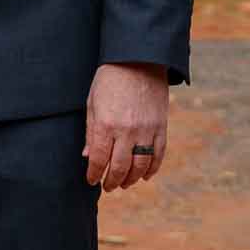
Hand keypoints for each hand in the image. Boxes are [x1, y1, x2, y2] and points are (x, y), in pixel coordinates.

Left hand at [83, 62, 168, 189]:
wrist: (137, 62)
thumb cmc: (109, 80)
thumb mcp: (92, 103)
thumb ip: (91, 132)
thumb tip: (88, 157)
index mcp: (105, 124)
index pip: (99, 159)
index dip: (94, 174)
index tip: (91, 180)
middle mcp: (127, 131)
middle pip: (120, 167)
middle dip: (112, 181)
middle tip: (107, 187)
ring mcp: (146, 130)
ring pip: (141, 165)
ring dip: (131, 179)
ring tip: (123, 183)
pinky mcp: (161, 127)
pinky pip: (158, 155)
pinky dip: (152, 168)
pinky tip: (144, 175)